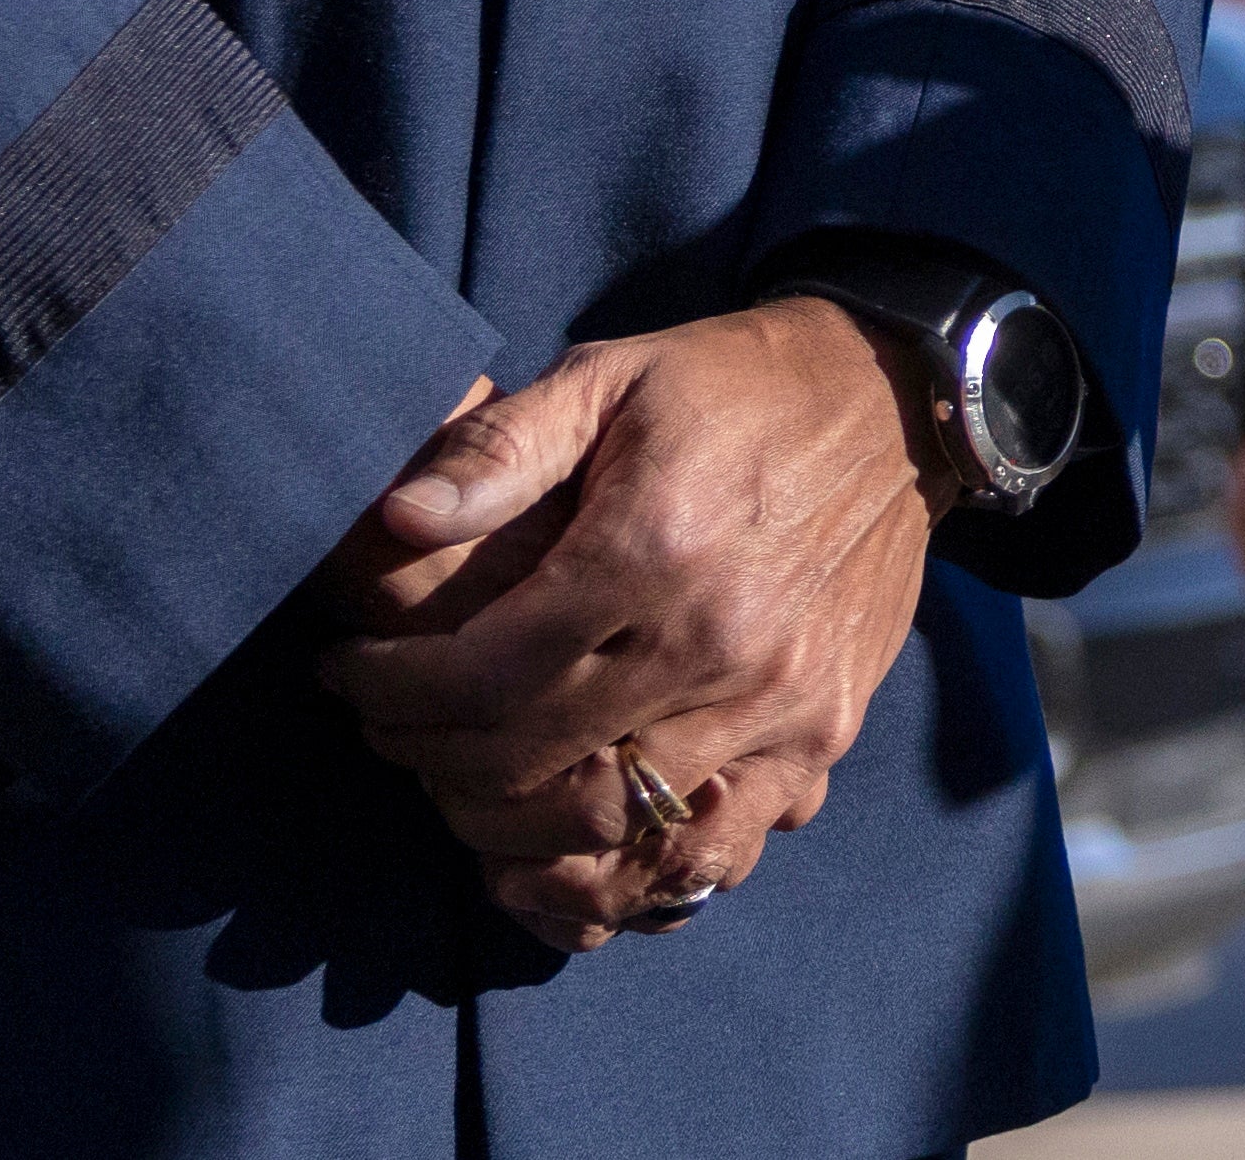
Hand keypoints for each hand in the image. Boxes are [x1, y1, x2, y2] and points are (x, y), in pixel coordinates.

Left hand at [307, 304, 937, 950]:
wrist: (898, 408)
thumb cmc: (732, 389)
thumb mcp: (610, 376)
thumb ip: (499, 447)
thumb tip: (394, 519)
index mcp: (655, 547)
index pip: (488, 674)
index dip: (394, 693)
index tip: (346, 676)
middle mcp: (720, 643)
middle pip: (534, 764)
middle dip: (430, 761)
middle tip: (389, 728)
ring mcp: (780, 706)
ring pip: (615, 827)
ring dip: (511, 825)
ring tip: (463, 783)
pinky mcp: (821, 740)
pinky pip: (713, 851)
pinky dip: (631, 869)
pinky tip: (573, 839)